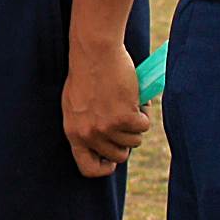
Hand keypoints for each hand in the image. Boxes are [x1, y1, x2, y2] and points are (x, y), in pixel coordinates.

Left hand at [61, 43, 151, 176]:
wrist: (95, 51)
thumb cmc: (86, 72)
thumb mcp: (77, 105)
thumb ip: (86, 125)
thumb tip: (103, 143)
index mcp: (73, 132)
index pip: (87, 168)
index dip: (103, 168)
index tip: (112, 161)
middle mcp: (88, 134)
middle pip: (118, 156)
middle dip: (126, 141)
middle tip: (127, 122)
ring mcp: (106, 127)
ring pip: (134, 141)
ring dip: (136, 125)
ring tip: (130, 103)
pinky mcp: (124, 117)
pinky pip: (144, 125)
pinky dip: (145, 112)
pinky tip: (137, 98)